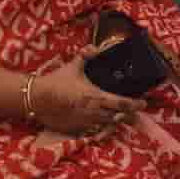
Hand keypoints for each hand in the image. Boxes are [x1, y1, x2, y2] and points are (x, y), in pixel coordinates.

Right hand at [29, 45, 147, 135]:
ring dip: (115, 121)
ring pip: (106, 125)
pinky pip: (93, 130)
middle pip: (117, 117)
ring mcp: (84, 123)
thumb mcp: (73, 66)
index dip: (134, 104)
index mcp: (95, 96)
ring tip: (122, 117)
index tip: (143, 102)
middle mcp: (93, 112)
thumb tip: (94, 47)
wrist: (36, 99)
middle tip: (136, 112)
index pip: (121, 103)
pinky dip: (100, 127)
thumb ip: (85, 55)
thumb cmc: (56, 81)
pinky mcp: (75, 129)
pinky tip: (103, 123)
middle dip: (129, 115)